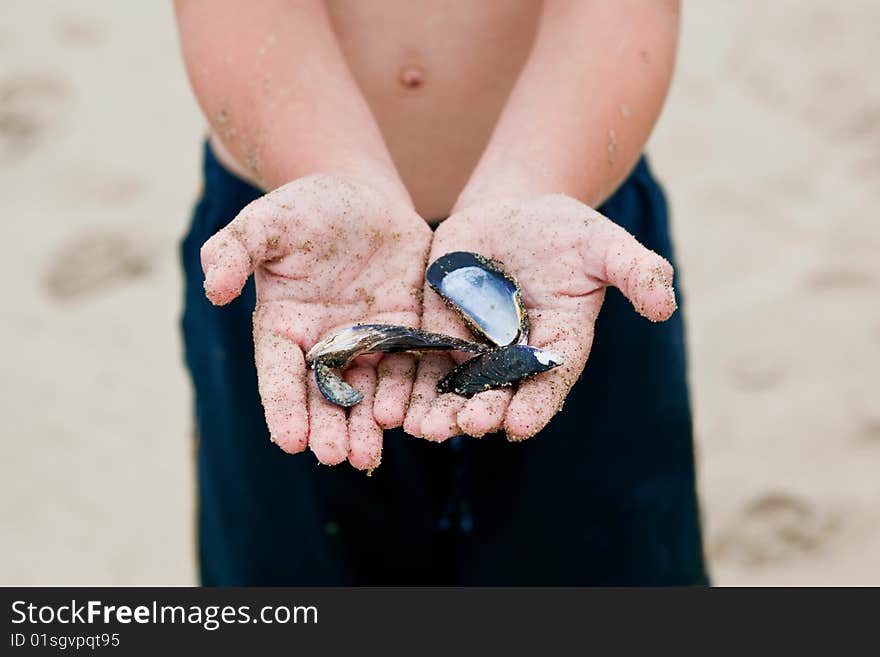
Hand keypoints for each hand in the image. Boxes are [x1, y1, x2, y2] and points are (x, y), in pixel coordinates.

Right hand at [201, 175, 430, 469]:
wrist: (363, 198)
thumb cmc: (306, 209)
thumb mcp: (266, 222)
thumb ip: (234, 250)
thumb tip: (213, 290)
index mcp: (284, 327)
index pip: (279, 373)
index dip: (283, 406)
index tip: (288, 440)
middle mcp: (324, 344)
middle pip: (323, 395)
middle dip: (327, 427)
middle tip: (331, 456)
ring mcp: (367, 342)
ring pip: (365, 393)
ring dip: (365, 426)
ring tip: (366, 455)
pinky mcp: (405, 332)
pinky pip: (406, 368)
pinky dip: (404, 393)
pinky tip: (404, 417)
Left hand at [403, 194, 676, 441]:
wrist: (512, 212)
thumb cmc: (564, 230)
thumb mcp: (603, 243)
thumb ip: (635, 272)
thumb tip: (666, 306)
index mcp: (560, 343)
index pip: (550, 381)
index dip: (536, 404)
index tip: (519, 424)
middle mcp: (517, 355)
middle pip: (501, 391)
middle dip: (485, 409)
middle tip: (469, 426)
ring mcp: (476, 345)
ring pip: (458, 385)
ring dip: (442, 408)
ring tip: (425, 428)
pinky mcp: (439, 330)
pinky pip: (424, 360)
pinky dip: (410, 381)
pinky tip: (393, 402)